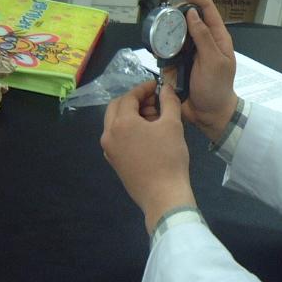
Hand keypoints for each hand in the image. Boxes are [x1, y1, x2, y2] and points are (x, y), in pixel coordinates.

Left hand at [101, 80, 195, 233]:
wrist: (163, 195)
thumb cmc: (168, 157)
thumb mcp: (172, 125)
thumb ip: (168, 102)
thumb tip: (166, 88)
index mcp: (121, 123)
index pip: (129, 97)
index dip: (143, 89)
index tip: (156, 85)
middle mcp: (109, 135)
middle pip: (116, 108)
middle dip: (134, 100)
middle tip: (154, 100)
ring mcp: (109, 150)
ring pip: (115, 123)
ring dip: (131, 115)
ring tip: (153, 117)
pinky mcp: (114, 162)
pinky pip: (117, 138)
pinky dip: (128, 130)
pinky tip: (147, 134)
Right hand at [169, 0, 239, 141]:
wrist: (209, 115)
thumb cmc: (216, 88)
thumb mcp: (213, 62)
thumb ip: (204, 38)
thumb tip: (192, 14)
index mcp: (217, 37)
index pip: (206, 8)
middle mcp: (203, 40)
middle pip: (187, 17)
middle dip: (173, 11)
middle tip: (161, 14)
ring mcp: (190, 51)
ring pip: (175, 32)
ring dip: (165, 30)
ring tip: (156, 32)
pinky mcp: (178, 62)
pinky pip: (167, 49)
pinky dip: (160, 46)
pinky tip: (154, 48)